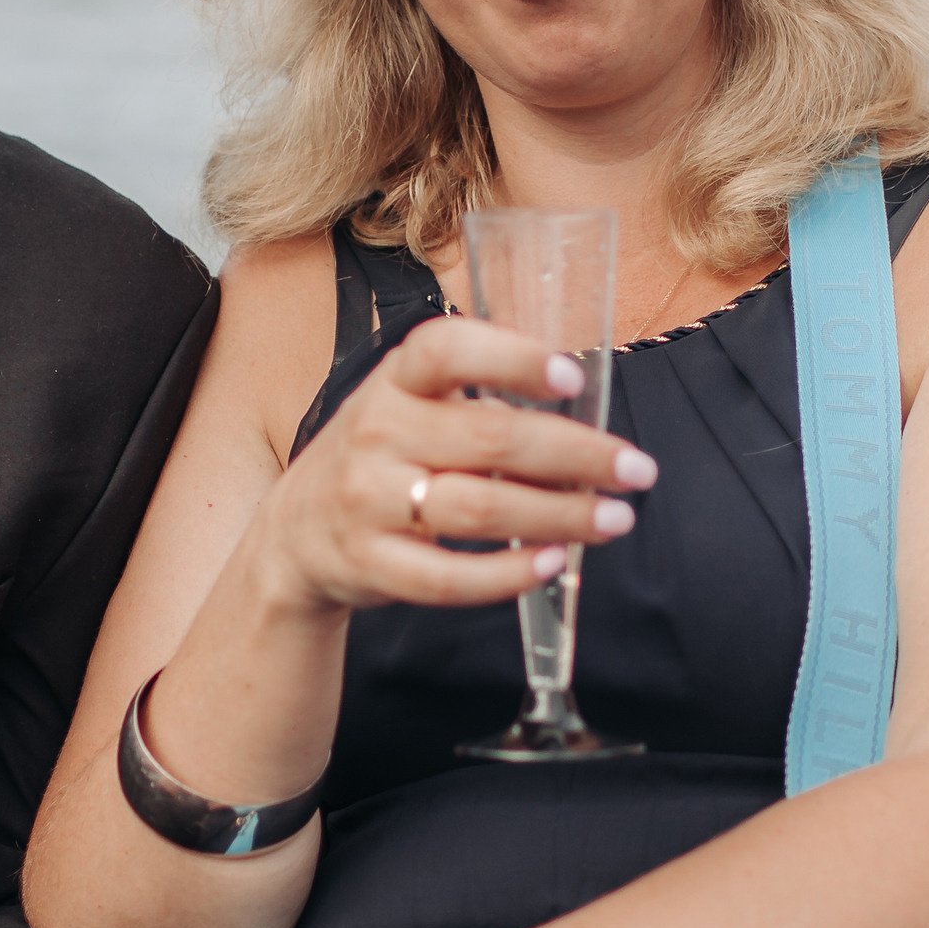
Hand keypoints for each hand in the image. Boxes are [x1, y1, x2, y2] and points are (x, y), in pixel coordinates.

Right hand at [252, 315, 655, 619]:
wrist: (293, 535)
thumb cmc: (378, 459)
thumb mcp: (406, 406)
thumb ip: (478, 401)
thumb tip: (583, 421)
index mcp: (392, 381)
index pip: (444, 350)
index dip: (511, 358)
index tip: (572, 378)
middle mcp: (375, 433)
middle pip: (490, 439)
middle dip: (577, 454)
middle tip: (635, 469)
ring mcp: (367, 501)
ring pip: (480, 509)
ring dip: (560, 515)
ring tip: (613, 518)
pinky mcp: (372, 563)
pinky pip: (449, 577)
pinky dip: (510, 574)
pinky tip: (554, 562)